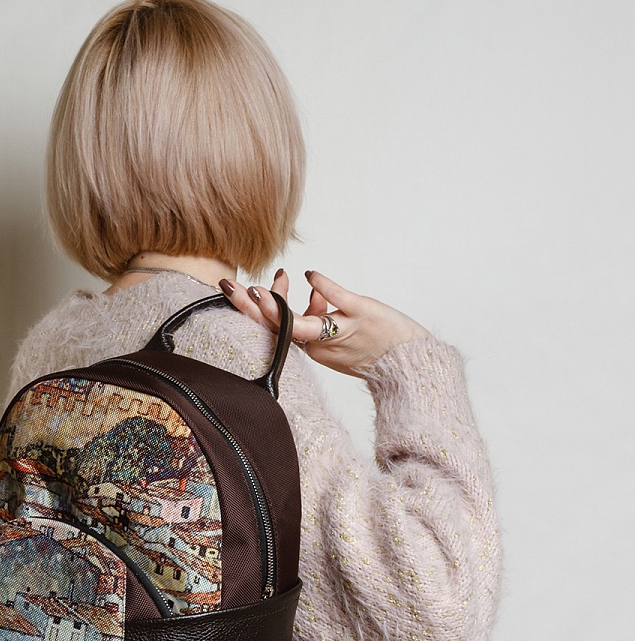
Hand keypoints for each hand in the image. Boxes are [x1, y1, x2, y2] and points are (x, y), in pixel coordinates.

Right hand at [219, 269, 432, 378]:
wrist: (411, 364)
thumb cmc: (378, 347)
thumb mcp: (341, 334)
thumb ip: (322, 313)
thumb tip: (309, 290)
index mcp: (314, 347)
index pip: (276, 329)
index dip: (257, 311)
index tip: (249, 288)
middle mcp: (323, 342)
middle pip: (279, 327)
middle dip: (251, 308)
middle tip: (229, 287)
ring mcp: (342, 329)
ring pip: (303, 323)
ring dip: (278, 308)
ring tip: (260, 289)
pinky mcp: (363, 314)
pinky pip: (340, 300)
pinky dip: (324, 287)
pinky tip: (309, 276)